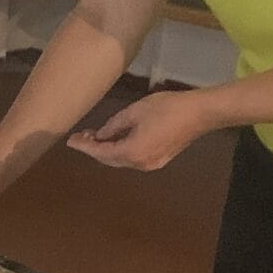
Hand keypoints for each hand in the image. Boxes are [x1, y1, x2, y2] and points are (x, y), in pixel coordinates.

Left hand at [67, 89, 212, 171]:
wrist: (200, 113)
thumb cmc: (167, 108)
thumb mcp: (135, 111)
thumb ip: (114, 125)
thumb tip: (101, 135)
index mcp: (133, 152)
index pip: (101, 153)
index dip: (85, 147)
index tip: (71, 141)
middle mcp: (140, 164)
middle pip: (110, 160)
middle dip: (95, 149)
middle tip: (82, 136)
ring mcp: (151, 164)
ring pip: (122, 160)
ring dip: (108, 150)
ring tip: (96, 136)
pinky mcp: (159, 160)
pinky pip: (133, 158)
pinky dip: (121, 150)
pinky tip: (116, 139)